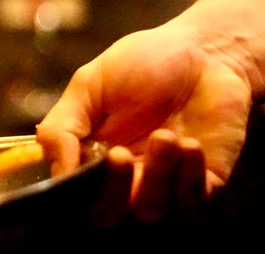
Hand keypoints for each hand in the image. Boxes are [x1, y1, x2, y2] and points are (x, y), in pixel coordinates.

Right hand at [36, 27, 251, 223]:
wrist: (203, 50)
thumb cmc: (140, 64)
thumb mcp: (87, 85)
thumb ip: (62, 126)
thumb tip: (58, 170)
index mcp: (90, 160)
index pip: (74, 195)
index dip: (74, 192)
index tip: (81, 166)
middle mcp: (125, 180)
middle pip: (108, 215)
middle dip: (113, 190)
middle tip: (118, 154)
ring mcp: (166, 184)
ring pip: (150, 210)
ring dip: (155, 176)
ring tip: (166, 135)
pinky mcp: (207, 182)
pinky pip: (194, 201)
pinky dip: (189, 177)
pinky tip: (191, 144)